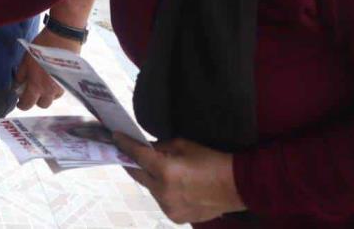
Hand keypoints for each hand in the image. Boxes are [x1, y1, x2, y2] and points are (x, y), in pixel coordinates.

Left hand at [14, 28, 76, 109]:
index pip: (28, 104)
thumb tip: (18, 85)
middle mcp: (50, 90)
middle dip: (36, 100)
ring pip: (53, 98)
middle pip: (43, 105)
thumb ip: (21, 75)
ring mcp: (62, 86)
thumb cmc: (41, 47)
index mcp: (36, 86)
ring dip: (47, 94)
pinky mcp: (70, 80)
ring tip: (44, 83)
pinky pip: (61, 90)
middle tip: (32, 91)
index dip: (22, 105)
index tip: (19, 102)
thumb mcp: (25, 60)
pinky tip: (52, 78)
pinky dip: (55, 88)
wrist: (62, 37)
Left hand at [114, 134, 245, 224]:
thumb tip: (146, 148)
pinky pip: (162, 200)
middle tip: (129, 153)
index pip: (136, 155)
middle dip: (133, 162)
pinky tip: (173, 185)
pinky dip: (163, 192)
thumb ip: (160, 147)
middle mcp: (163, 192)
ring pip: (150, 189)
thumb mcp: (184, 145)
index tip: (115, 137)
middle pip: (137, 174)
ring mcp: (169, 207)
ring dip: (150, 179)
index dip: (124, 144)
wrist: (237, 186)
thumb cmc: (212, 160)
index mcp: (165, 171)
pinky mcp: (176, 217)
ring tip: (159, 170)